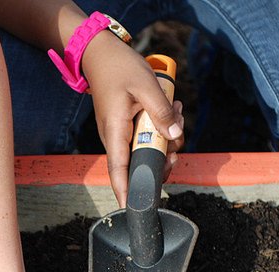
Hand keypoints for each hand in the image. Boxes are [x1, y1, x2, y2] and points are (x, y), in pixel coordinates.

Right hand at [82, 33, 184, 206]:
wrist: (100, 55)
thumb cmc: (119, 68)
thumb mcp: (146, 86)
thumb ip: (161, 112)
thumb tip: (175, 134)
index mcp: (115, 131)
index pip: (118, 170)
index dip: (126, 191)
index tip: (133, 208)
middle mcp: (114, 138)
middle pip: (139, 164)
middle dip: (164, 156)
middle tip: (178, 140)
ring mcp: (119, 133)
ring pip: (146, 150)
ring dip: (166, 137)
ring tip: (175, 110)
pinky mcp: (125, 127)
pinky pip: (145, 136)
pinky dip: (160, 127)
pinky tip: (170, 110)